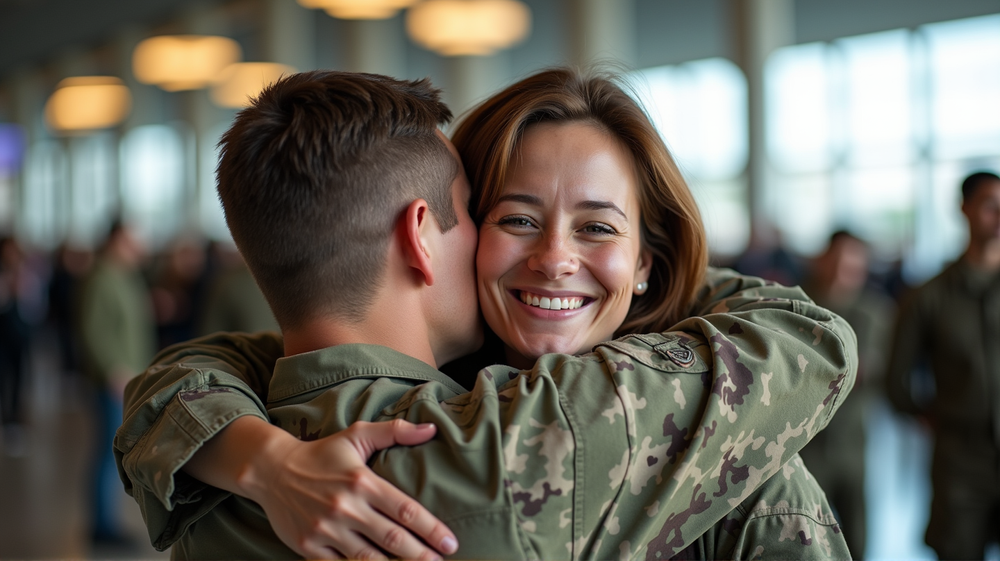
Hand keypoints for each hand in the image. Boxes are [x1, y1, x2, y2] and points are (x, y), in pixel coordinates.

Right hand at [240, 419, 458, 559]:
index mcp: (362, 482)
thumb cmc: (321, 454)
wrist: (271, 470)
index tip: (450, 542)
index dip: (431, 529)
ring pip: (368, 559)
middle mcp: (346, 507)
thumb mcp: (356, 435)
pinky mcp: (309, 547)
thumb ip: (395, 431)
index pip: (405, 510)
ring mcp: (327, 530)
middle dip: (421, 555)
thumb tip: (432, 429)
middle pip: (393, 539)